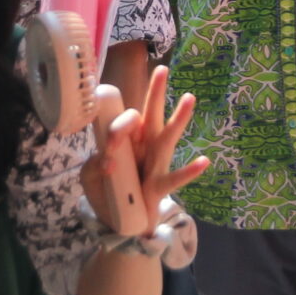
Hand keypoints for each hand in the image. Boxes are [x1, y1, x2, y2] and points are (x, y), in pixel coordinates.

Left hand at [80, 65, 205, 237]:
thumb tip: (106, 159)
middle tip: (162, 70)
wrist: (120, 224)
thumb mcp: (92, 175)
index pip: (124, 121)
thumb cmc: (109, 192)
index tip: (109, 150)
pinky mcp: (158, 188)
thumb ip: (95, 164)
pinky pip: (173, 178)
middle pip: (149, 116)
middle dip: (155, 93)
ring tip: (190, 98)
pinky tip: (203, 161)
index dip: (116, 129)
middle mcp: (144, 148)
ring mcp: (154, 165)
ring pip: (165, 138)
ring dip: (178, 119)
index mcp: (128, 141)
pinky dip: (188, 171)